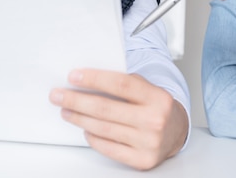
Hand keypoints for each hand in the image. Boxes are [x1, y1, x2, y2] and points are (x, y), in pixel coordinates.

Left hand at [49, 69, 188, 169]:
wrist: (177, 131)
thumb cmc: (155, 106)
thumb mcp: (148, 89)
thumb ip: (124, 84)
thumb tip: (87, 81)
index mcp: (157, 97)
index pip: (121, 84)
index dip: (95, 79)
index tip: (73, 76)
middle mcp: (155, 120)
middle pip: (106, 108)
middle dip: (77, 100)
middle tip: (58, 95)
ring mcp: (148, 142)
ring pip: (103, 128)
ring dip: (79, 118)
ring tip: (66, 110)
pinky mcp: (142, 160)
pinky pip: (108, 147)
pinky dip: (93, 137)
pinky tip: (85, 128)